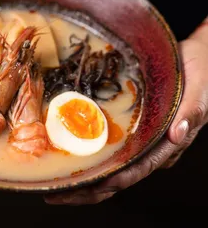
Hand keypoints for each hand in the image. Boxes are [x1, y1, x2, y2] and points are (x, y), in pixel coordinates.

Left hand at [44, 20, 207, 205]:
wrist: (193, 59)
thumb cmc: (198, 72)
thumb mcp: (199, 88)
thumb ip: (191, 112)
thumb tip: (177, 135)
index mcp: (169, 142)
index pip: (139, 168)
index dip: (113, 179)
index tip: (87, 187)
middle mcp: (153, 145)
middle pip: (121, 173)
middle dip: (91, 187)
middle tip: (59, 193)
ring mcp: (142, 138)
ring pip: (114, 164)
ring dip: (88, 177)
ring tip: (59, 184)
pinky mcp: (133, 127)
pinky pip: (112, 145)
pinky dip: (92, 156)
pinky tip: (73, 158)